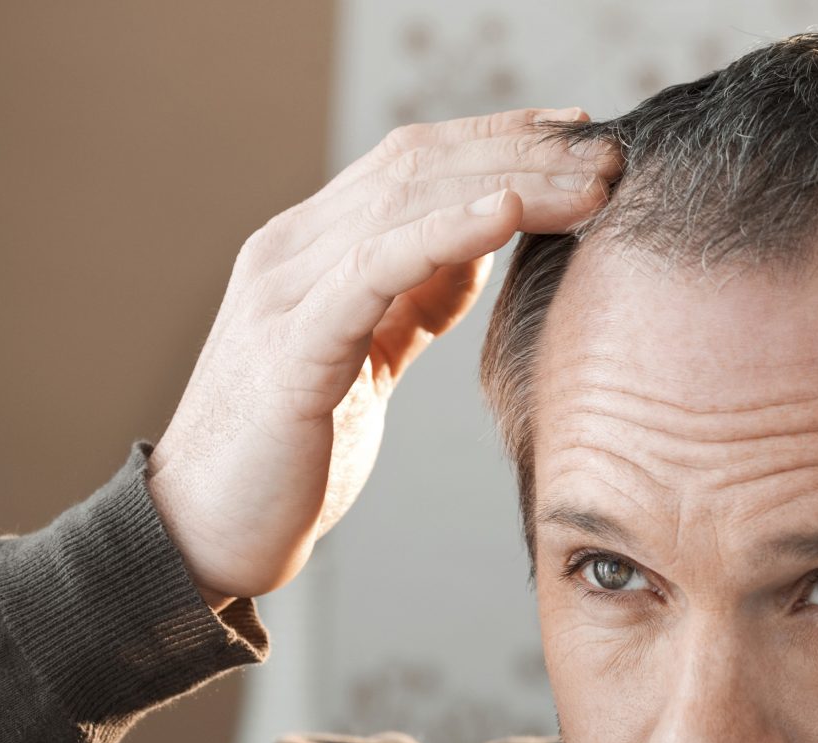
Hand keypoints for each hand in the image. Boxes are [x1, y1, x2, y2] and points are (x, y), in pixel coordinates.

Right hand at [145, 106, 618, 608]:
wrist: (206, 533)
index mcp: (310, 247)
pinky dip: (447, 232)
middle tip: (611, 155)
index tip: (583, 135)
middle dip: (523, 153)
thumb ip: (413, 297)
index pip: (415, 161)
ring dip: (510, 183)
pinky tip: (509, 212)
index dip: (501, 137)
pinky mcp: (294, 349)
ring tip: (589, 181)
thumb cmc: (294, 454)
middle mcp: (291, 251)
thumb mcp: (370, 355)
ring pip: (407, 203)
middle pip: (419, 167)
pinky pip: (376, 269)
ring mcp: (285, 293)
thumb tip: (479, 245)